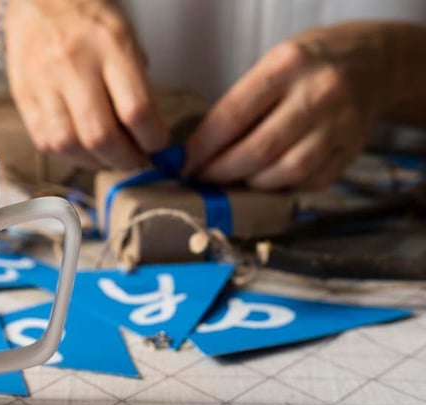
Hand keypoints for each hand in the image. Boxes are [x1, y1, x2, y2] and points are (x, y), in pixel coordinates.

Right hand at [4, 0, 167, 168]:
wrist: (38, 2)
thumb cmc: (89, 21)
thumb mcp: (125, 39)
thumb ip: (137, 85)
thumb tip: (147, 136)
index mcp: (109, 47)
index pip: (136, 109)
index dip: (152, 139)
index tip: (157, 145)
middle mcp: (74, 66)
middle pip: (101, 135)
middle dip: (125, 159)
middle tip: (135, 160)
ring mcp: (44, 84)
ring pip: (69, 145)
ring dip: (95, 163)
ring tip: (108, 158)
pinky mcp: (24, 98)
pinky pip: (45, 141)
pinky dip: (68, 155)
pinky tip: (82, 149)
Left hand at [185, 22, 394, 189]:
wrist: (372, 63)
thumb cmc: (306, 66)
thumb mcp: (271, 65)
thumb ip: (240, 104)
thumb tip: (199, 151)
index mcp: (287, 65)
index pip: (234, 114)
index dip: (204, 146)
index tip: (185, 163)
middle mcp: (318, 94)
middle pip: (260, 149)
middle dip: (222, 171)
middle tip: (203, 179)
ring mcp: (339, 125)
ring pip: (286, 171)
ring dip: (251, 184)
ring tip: (232, 182)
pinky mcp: (352, 150)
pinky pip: (311, 182)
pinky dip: (282, 188)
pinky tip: (266, 183)